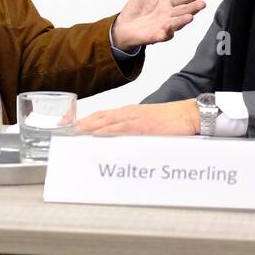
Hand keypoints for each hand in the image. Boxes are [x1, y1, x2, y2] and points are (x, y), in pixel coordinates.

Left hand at [76, 99, 199, 135]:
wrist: (191, 115)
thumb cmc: (171, 121)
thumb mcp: (147, 124)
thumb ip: (132, 131)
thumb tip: (119, 142)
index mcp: (128, 112)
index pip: (101, 115)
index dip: (84, 120)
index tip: (68, 125)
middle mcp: (129, 112)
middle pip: (99, 117)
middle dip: (80, 123)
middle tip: (63, 128)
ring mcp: (136, 117)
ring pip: (107, 121)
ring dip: (89, 126)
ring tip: (73, 131)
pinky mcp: (145, 125)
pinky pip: (122, 127)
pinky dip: (107, 130)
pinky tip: (96, 133)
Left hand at [111, 0, 206, 50]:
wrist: (123, 26)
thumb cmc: (136, 9)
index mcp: (167, 3)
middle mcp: (168, 15)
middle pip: (183, 10)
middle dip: (193, 8)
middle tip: (202, 4)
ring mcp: (163, 26)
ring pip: (176, 23)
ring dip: (183, 20)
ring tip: (190, 16)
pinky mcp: (155, 36)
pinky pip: (163, 35)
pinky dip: (167, 31)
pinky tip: (169, 27)